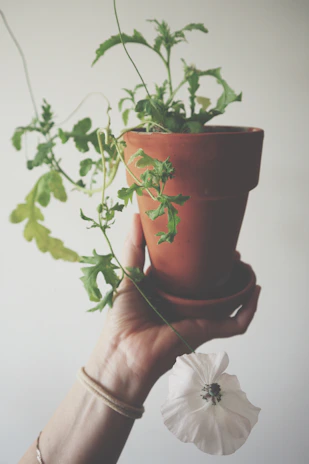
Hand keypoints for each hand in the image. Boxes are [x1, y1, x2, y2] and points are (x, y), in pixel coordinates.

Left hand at [86, 214, 260, 403]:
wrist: (123, 353)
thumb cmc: (122, 318)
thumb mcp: (128, 275)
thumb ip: (134, 247)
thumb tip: (137, 216)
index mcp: (168, 293)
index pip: (189, 274)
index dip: (201, 259)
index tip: (210, 242)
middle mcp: (185, 305)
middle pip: (212, 287)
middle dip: (225, 271)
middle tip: (232, 254)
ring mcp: (198, 319)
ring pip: (228, 302)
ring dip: (241, 286)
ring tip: (247, 269)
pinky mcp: (206, 332)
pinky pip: (235, 323)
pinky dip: (248, 310)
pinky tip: (254, 292)